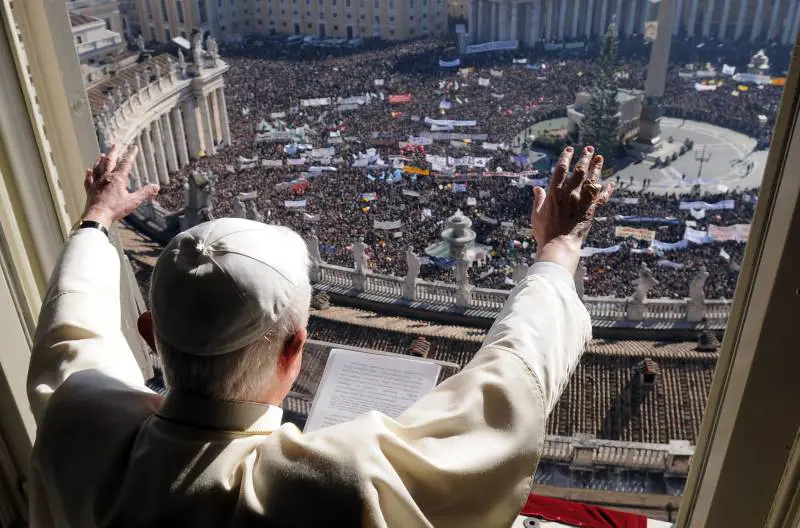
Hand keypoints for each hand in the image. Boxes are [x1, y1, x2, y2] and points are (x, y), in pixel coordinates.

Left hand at [82, 144, 159, 227]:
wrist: (97, 216)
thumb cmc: (115, 209)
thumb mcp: (134, 201)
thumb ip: (145, 193)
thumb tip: (156, 187)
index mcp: (118, 179)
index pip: (126, 163)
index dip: (131, 155)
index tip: (134, 148)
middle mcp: (106, 177)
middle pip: (109, 161)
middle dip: (113, 152)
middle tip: (115, 145)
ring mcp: (96, 183)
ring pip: (98, 168)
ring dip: (100, 160)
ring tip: (102, 155)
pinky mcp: (90, 190)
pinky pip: (89, 179)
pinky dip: (89, 174)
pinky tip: (88, 170)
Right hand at [531, 146, 614, 272]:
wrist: (559, 245)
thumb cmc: (545, 231)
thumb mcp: (536, 214)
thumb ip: (538, 200)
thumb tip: (537, 188)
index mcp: (555, 192)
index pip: (561, 169)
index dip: (566, 157)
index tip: (569, 149)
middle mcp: (570, 193)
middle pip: (579, 171)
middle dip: (585, 158)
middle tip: (589, 149)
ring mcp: (582, 202)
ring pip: (592, 180)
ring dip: (597, 168)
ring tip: (600, 158)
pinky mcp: (591, 211)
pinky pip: (602, 198)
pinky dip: (608, 190)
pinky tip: (612, 183)